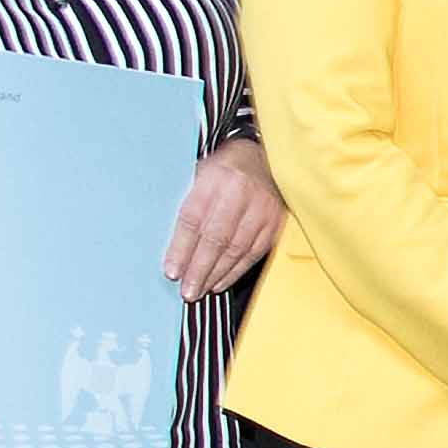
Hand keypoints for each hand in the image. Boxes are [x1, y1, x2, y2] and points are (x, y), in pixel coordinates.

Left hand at [162, 136, 284, 298]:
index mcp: (213, 177)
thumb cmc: (224, 170)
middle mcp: (238, 191)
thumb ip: (189, 207)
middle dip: (199, 269)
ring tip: (201, 289)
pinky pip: (254, 252)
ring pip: (236, 249)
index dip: (181, 249)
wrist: (262, 157)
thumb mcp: (199, 175)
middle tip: (187, 290)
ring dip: (216, 274)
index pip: (193, 218)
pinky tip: (221, 281)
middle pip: (215, 238)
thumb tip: (174, 248)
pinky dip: (236, 271)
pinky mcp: (274, 221)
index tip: (172, 271)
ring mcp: (260, 207)